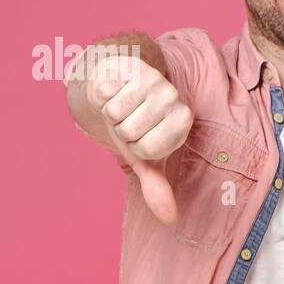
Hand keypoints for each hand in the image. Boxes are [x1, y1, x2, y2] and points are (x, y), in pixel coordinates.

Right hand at [85, 54, 193, 223]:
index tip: (139, 137)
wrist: (119, 85)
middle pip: (130, 131)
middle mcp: (173, 98)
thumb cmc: (135, 125)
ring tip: (121, 104)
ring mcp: (154, 78)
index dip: (134, 146)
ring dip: (109, 112)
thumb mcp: (144, 157)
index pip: (147, 148)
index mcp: (182, 121)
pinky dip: (101, 94)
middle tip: (127, 118)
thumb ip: (156, 186)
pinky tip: (112, 88)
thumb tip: (169, 219)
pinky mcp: (130, 64)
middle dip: (120, 129)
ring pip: (116, 112)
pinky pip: (104, 91)